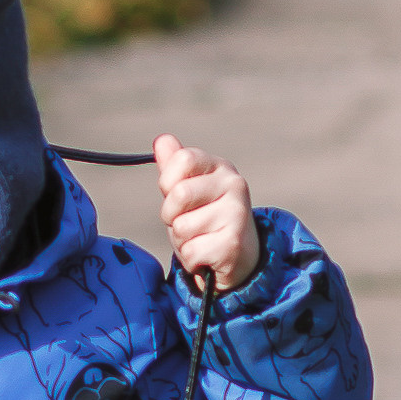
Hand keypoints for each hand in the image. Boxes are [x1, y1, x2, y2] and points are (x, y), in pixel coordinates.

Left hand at [155, 134, 261, 293]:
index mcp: (220, 167)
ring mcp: (237, 213)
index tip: (175, 194)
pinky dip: (191, 259)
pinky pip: (191, 251)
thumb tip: (162, 140)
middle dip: (171, 216)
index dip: (168, 181)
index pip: (182, 158)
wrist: (238, 259)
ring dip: (182, 241)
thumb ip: (173, 167)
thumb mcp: (187, 191)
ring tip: (200, 240)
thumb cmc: (206, 221)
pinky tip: (207, 256)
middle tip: (186, 223)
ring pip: (182, 228)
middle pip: (179, 194)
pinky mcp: (234, 243)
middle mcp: (234, 184)